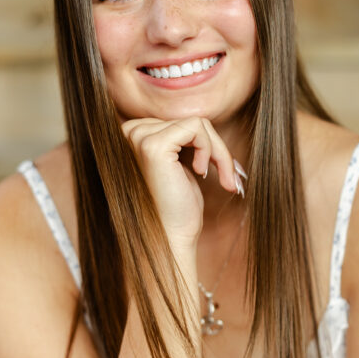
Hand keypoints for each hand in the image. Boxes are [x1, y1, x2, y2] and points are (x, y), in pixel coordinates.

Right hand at [120, 115, 241, 245]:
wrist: (170, 236)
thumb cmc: (177, 207)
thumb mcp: (180, 165)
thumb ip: (183, 140)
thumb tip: (204, 121)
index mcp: (132, 135)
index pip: (180, 123)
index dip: (206, 146)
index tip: (220, 171)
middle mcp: (129, 132)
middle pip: (190, 121)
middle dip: (216, 149)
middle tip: (229, 178)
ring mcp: (139, 137)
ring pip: (198, 124)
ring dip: (218, 152)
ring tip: (222, 179)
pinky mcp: (154, 145)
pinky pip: (198, 128)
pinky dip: (211, 150)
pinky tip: (201, 174)